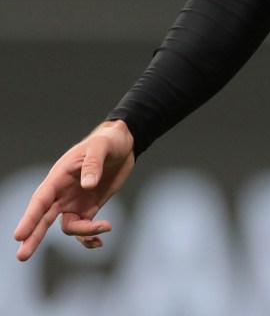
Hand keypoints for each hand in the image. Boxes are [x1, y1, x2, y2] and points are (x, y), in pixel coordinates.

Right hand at [14, 120, 135, 260]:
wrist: (122, 145)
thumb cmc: (106, 141)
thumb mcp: (100, 146)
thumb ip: (93, 163)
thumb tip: (88, 185)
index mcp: (59, 176)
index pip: (41, 199)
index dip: (30, 218)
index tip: (20, 235)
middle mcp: (62, 193)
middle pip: (43, 218)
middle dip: (33, 237)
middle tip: (22, 256)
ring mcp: (74, 202)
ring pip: (68, 226)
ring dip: (83, 232)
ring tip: (104, 227)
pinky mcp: (89, 208)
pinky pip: (83, 229)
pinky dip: (89, 237)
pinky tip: (99, 242)